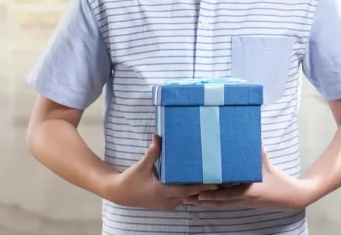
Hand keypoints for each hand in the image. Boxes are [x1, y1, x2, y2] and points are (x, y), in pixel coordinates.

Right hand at [104, 134, 218, 210]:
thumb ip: (152, 152)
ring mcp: (167, 205)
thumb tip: (158, 135)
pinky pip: (181, 199)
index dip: (202, 187)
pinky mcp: (166, 204)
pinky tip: (198, 185)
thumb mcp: (142, 165)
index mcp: (163, 192)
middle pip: (190, 195)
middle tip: (219, 179)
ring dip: (197, 191)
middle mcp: (167, 201)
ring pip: (186, 198)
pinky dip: (189, 193)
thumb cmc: (131, 179)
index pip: (187, 191)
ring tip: (212, 182)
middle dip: (204, 188)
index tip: (216, 182)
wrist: (120, 193)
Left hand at [184, 149, 316, 210]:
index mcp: (248, 191)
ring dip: (203, 202)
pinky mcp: (241, 202)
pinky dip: (212, 200)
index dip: (212, 195)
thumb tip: (247, 131)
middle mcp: (241, 199)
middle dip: (201, 199)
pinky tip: (201, 197)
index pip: (227, 194)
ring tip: (186, 199)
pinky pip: (224, 202)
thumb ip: (256, 149)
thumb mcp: (266, 163)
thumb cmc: (278, 180)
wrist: (290, 197)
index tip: (198, 193)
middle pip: (217, 201)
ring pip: (218, 203)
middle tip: (183, 196)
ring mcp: (241, 202)